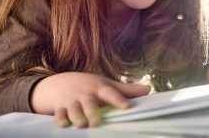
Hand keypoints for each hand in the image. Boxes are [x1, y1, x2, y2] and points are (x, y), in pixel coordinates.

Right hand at [30, 72, 150, 127]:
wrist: (62, 82)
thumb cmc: (91, 86)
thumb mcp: (107, 85)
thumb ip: (127, 90)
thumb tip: (149, 89)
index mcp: (100, 89)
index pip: (112, 94)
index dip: (120, 100)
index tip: (128, 107)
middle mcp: (86, 94)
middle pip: (90, 103)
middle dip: (92, 112)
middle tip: (96, 122)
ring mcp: (72, 100)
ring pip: (74, 110)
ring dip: (77, 117)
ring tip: (81, 125)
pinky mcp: (60, 107)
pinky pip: (59, 114)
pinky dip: (60, 120)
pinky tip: (63, 125)